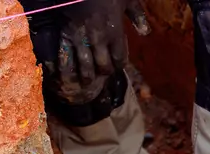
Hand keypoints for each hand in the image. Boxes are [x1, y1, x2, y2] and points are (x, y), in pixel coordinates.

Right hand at [22, 0, 149, 103]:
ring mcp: (80, 38)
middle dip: (104, 71)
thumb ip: (137, 16)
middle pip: (103, 66)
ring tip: (86, 82)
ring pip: (84, 65)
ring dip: (86, 75)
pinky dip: (64, 67)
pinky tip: (65, 75)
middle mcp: (98, 39)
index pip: (119, 59)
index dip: (119, 65)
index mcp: (115, 32)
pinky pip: (64, 55)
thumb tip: (145, 33)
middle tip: (103, 72)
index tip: (118, 66)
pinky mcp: (64, 34)